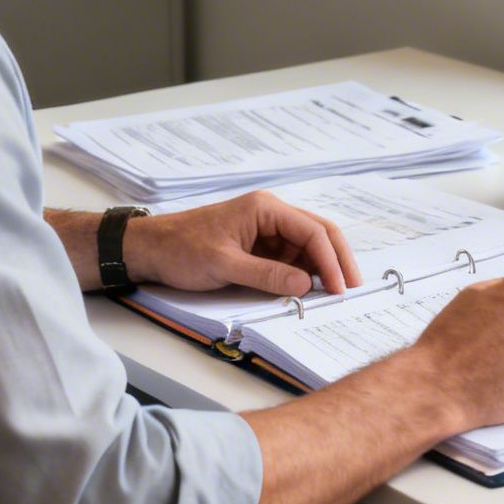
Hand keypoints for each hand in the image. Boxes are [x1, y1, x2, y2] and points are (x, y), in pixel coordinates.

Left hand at [121, 192, 360, 296]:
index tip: (339, 288)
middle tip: (352, 289)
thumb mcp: (224, 265)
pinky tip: (311, 291)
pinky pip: (290, 259)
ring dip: (322, 270)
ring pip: (307, 248)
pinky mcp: (260, 247)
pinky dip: (304, 275)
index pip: (312, 231)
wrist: (151, 249)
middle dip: (337, 261)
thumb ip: (266, 275)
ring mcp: (267, 231)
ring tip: (334, 295)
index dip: (330, 261)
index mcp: (265, 208)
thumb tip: (305, 286)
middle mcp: (271, 215)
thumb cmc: (182, 249)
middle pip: (318, 234)